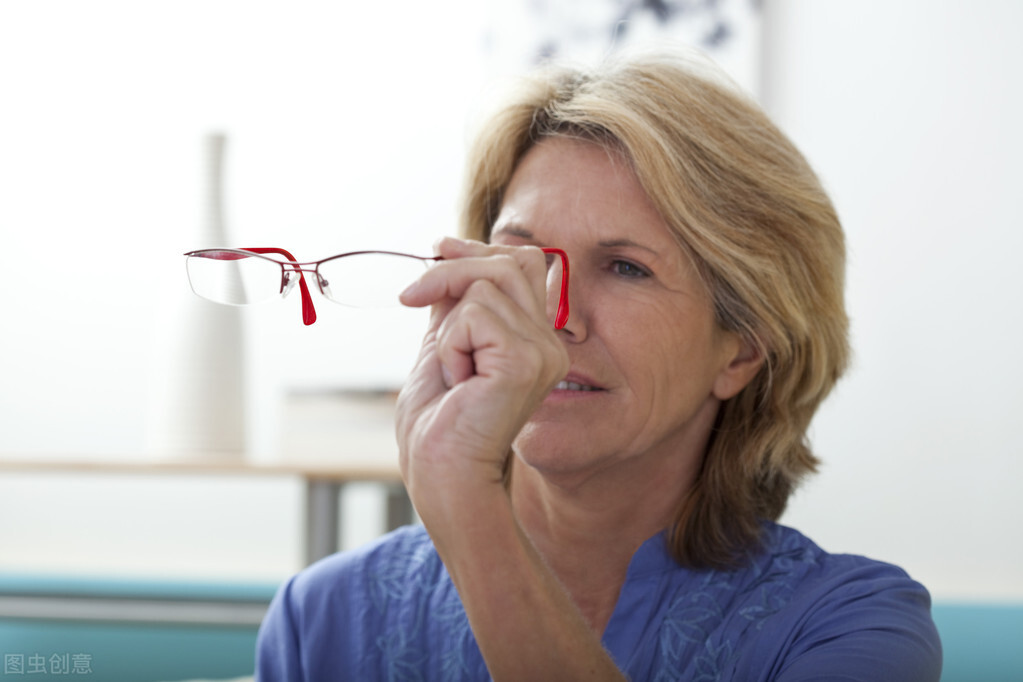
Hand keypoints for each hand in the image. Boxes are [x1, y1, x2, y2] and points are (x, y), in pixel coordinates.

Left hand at [395, 237, 568, 521]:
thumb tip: (447, 253)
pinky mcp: (524, 361)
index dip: (478, 249)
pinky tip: (458, 383)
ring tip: (451, 369)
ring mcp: (543, 352)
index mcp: (536, 340)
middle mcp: (549, 344)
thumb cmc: (439, 425)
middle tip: (412, 298)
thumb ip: (455, 304)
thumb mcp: (444, 345)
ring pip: (486, 284)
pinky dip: (450, 345)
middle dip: (451, 270)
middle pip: (509, 261)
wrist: (442, 475)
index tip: (438, 248)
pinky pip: (473, 315)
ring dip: (448, 324)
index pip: (524, 264)